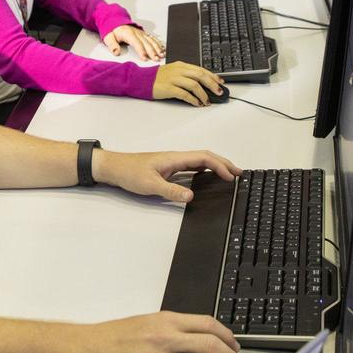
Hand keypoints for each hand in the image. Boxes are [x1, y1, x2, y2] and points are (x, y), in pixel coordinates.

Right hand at [79, 309, 242, 352]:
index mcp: (167, 322)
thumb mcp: (150, 321)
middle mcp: (164, 340)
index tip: (235, 347)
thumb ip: (176, 329)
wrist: (90, 348)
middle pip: (211, 347)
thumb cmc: (117, 335)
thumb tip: (204, 341)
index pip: (208, 325)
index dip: (228, 337)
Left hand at [94, 146, 239, 204]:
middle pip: (206, 157)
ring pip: (200, 161)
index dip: (220, 166)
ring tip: (228, 175)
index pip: (204, 158)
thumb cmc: (129, 172)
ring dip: (215, 166)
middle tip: (239, 174)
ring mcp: (172, 162)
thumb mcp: (150, 185)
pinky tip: (207, 177)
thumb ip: (170, 190)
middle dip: (224, 164)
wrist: (114, 167)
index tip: (231, 176)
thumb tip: (191, 196)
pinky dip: (205, 170)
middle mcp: (176, 158)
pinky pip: (192, 167)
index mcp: (175, 158)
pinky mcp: (168, 168)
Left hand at [102, 24, 163, 61]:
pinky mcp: (144, 34)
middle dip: (152, 51)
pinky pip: (152, 38)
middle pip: (146, 43)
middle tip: (156, 59)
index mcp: (128, 34)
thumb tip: (116, 52)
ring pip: (151, 40)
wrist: (116, 21)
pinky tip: (162, 48)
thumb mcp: (108, 37)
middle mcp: (137, 33)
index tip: (145, 58)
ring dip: (157, 48)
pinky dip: (158, 43)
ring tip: (162, 55)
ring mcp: (141, 33)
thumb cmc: (113, 31)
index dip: (141, 51)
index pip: (136, 43)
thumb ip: (112, 44)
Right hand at [152, 61, 224, 105]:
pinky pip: (185, 94)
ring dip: (203, 94)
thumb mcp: (174, 71)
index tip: (220, 82)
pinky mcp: (169, 88)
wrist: (142, 80)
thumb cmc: (158, 77)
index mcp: (181, 65)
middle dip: (212, 84)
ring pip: (194, 85)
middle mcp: (179, 70)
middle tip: (219, 92)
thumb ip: (186, 75)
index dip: (213, 76)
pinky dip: (193, 99)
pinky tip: (197, 103)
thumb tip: (202, 84)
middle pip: (200, 76)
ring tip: (207, 101)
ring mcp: (174, 79)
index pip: (201, 69)